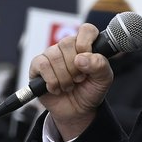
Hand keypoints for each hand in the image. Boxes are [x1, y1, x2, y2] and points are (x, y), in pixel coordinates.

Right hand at [29, 23, 111, 140]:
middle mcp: (66, 47)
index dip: (86, 43)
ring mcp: (51, 54)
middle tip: (79, 79)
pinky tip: (56, 88)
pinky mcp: (37, 65)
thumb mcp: (103, 80)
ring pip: (55, 56)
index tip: (87, 60)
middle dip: (75, 67)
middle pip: (67, 43)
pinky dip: (52, 81)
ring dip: (64, 78)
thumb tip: (81, 58)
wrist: (76, 111)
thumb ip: (100, 65)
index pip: (86, 30)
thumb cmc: (90, 91)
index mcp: (84, 45)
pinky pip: (43, 65)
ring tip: (69, 86)